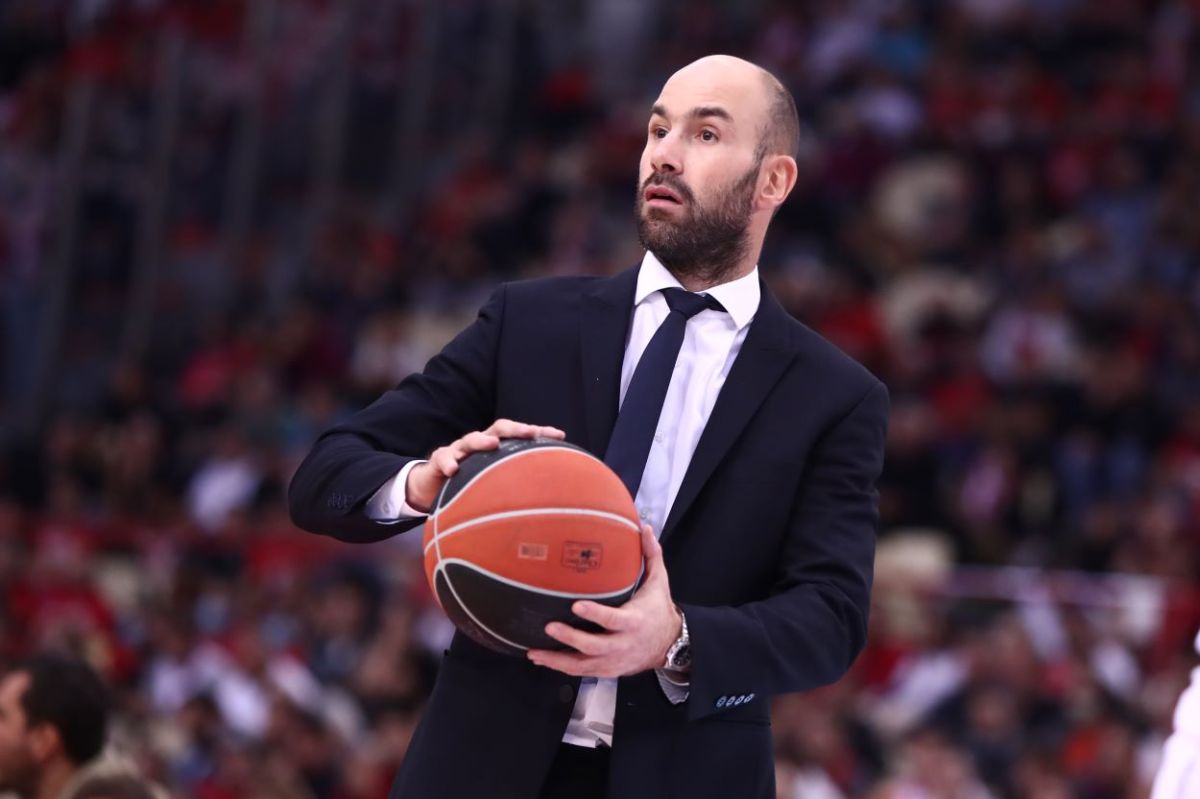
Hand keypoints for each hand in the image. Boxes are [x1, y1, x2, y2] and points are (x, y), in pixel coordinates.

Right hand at [405, 419, 564, 511]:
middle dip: (515, 429)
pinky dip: (448, 462)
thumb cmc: (470, 484)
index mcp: (497, 447)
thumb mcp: (494, 485)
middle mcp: (480, 444)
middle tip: (530, 433)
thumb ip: (516, 489)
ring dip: (481, 441)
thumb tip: (551, 506)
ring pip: (470, 439)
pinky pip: (442, 458)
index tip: (561, 435)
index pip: (521, 435)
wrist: (432, 486)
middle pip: (499, 429)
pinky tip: (453, 469)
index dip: (540, 433)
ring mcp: (459, 450)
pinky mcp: (439, 460)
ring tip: (492, 444)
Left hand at [527, 525, 682, 677]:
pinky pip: (581, 671)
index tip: (575, 605)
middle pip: (594, 646)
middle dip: (570, 638)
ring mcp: (614, 660)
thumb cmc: (659, 610)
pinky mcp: (607, 670)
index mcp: (635, 621)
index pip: (613, 619)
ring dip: (558, 659)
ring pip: (583, 665)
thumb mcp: (659, 582)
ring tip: (535, 651)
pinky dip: (561, 667)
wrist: (669, 644)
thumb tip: (644, 528)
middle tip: (549, 626)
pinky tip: (542, 660)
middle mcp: (623, 644)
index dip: (595, 614)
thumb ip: (651, 555)